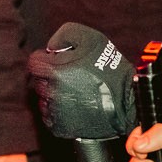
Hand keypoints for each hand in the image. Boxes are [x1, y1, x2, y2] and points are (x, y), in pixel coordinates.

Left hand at [27, 22, 133, 139]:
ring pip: (43, 98)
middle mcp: (50, 92)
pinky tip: (75, 105)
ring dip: (54, 93)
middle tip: (72, 77)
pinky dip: (58, 110)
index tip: (61, 61)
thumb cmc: (109, 69)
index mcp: (54, 70)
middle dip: (51, 76)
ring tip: (76, 92)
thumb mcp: (91, 38)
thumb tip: (50, 47)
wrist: (127, 103)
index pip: (35, 62)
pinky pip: (49, 115)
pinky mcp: (59, 127)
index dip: (47, 59)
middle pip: (39, 80)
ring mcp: (54, 111)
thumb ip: (65, 34)